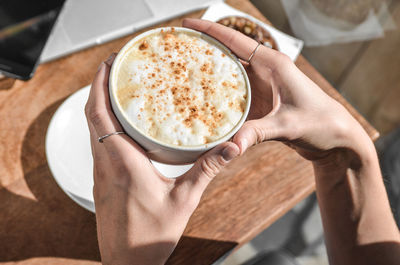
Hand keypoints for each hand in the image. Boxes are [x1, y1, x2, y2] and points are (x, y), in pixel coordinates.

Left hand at [84, 54, 238, 264]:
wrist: (127, 262)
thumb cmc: (150, 236)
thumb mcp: (184, 200)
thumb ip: (206, 170)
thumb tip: (229, 148)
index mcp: (122, 163)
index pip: (100, 114)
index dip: (98, 85)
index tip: (107, 64)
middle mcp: (105, 164)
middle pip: (92, 115)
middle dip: (98, 86)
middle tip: (114, 66)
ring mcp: (100, 172)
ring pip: (93, 128)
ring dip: (100, 104)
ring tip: (118, 88)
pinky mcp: (103, 180)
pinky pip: (99, 142)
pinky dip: (105, 123)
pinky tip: (122, 123)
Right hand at [183, 19, 373, 164]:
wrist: (336, 138)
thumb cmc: (322, 124)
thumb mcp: (288, 125)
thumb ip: (258, 133)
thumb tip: (231, 146)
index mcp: (273, 65)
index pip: (236, 42)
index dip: (210, 30)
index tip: (188, 23)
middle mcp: (265, 72)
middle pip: (228, 55)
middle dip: (203, 50)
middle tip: (178, 50)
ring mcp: (262, 87)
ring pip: (229, 76)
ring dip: (209, 75)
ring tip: (182, 74)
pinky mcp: (261, 102)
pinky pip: (234, 96)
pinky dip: (218, 98)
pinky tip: (202, 102)